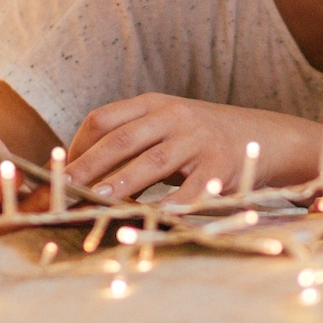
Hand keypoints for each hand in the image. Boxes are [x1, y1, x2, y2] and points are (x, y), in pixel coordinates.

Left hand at [65, 95, 322, 203]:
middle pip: (121, 139)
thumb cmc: (199, 139)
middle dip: (88, 167)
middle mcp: (174, 116)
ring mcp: (198, 138)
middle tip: (62, 191)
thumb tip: (78, 173)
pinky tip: (155, 217)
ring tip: (98, 202)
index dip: (77, 146)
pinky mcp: (220, 165)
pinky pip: (191, 189)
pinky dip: (172, 204)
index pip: (103, 119)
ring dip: (122, 183)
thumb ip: (130, 143)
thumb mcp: (166, 127)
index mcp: (154, 105)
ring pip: (152, 161)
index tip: (60, 174)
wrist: (261, 137)